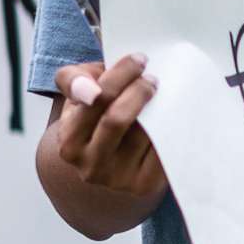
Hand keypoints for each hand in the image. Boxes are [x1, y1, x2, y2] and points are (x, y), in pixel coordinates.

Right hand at [52, 54, 168, 198]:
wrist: (108, 162)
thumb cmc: (95, 115)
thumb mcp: (77, 94)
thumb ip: (73, 80)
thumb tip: (91, 92)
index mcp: (69, 142)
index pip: (95, 101)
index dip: (120, 76)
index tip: (140, 59)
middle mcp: (90, 166)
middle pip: (117, 120)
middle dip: (139, 92)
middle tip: (153, 78)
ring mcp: (119, 179)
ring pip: (145, 135)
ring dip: (160, 108)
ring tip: (164, 93)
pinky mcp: (146, 185)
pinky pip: (164, 150)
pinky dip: (172, 127)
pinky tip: (174, 112)